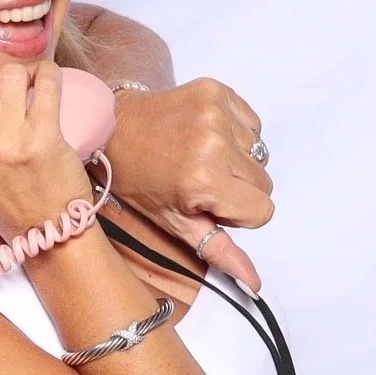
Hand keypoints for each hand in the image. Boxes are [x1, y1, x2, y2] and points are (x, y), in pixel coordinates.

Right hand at [0, 35, 92, 242]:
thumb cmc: (5, 197)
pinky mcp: (41, 139)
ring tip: (30, 95)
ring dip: (23, 75)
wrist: (47, 231)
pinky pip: (43, 81)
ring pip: (9, 73)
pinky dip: (47, 76)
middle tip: (5, 95)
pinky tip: (48, 87)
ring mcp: (5, 143)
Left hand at [105, 79, 273, 289]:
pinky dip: (236, 133)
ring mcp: (216, 112)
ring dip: (237, 159)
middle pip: (264, 183)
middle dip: (238, 188)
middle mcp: (214, 142)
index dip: (237, 213)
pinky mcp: (217, 90)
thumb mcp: (174, 222)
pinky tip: (205, 136)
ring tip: (199, 156)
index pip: (262, 210)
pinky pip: (252, 124)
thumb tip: (255, 284)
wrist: (111, 129)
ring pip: (260, 153)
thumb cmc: (138, 179)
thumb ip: (219, 251)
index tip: (207, 202)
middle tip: (200, 181)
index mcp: (204, 179)